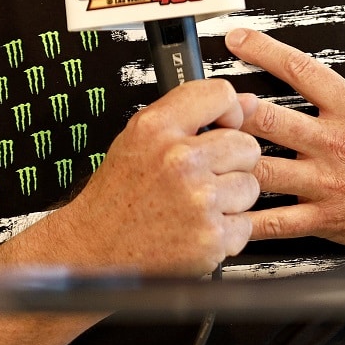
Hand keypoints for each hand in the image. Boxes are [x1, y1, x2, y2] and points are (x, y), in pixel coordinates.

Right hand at [53, 78, 261, 276]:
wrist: (94, 249)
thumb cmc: (118, 196)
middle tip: (202, 177)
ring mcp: (198, 200)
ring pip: (250, 185)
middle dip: (231, 162)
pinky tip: (196, 229)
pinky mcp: (211, 237)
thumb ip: (193, 114)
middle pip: (246, 145)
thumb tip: (250, 102)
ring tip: (196, 205)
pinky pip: (245, 224)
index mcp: (157, 128)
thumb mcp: (141, 140)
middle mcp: (179, 161)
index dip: (229, 111)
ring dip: (230, 199)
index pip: (220, 94)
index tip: (223, 126)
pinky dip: (226, 232)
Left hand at [224, 25, 344, 267]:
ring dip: (230, 160)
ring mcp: (327, 183)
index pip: (301, 70)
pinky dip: (246, 221)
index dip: (263, 50)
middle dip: (230, 108)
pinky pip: (278, 222)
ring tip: (200, 154)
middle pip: (268, 118)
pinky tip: (222, 216)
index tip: (236, 39)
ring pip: (263, 168)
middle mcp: (335, 143)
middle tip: (205, 100)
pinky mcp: (327, 219)